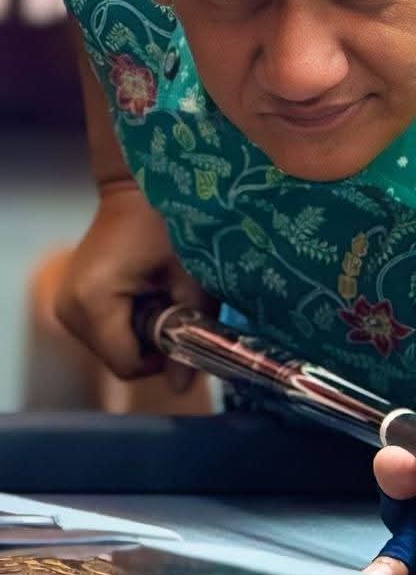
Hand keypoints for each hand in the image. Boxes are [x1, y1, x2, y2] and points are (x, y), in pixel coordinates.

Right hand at [53, 181, 206, 389]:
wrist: (141, 186)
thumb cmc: (172, 223)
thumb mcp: (192, 278)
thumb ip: (189, 332)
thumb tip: (184, 388)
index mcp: (94, 301)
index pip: (126, 364)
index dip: (162, 359)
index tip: (187, 334)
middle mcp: (68, 307)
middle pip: (116, 358)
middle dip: (151, 343)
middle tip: (176, 304)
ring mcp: (64, 303)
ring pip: (110, 347)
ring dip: (141, 331)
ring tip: (161, 290)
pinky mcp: (69, 298)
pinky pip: (103, 330)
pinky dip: (128, 320)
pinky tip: (145, 289)